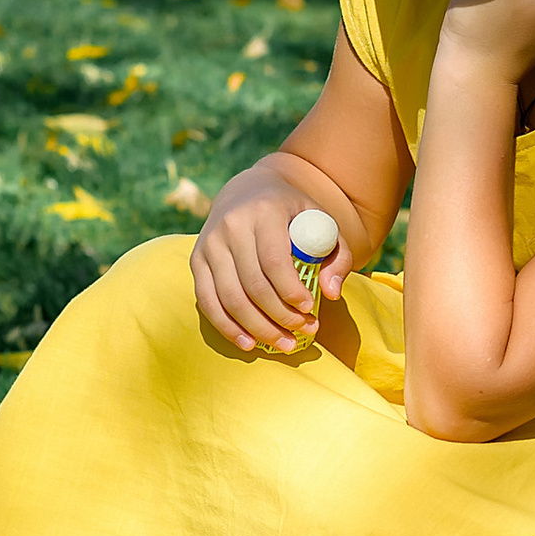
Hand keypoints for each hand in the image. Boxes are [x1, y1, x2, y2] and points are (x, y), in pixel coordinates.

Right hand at [191, 184, 345, 354]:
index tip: (310, 310)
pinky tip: (249, 343)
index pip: (274, 261)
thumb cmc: (294, 214)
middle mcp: (231, 225)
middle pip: (253, 284)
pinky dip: (227, 327)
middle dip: (280, 316)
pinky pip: (207, 300)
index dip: (291, 291)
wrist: (251, 191)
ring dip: (258, 328)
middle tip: (303, 333)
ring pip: (230, 297)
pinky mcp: (197, 259)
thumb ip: (337, 256)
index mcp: (264, 212)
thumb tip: (330, 294)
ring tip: (284, 344)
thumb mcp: (323, 223)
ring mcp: (209, 243)